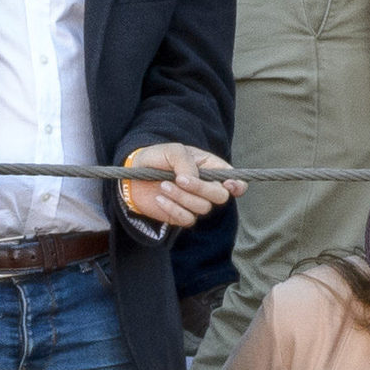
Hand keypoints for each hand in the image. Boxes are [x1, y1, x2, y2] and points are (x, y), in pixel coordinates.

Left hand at [122, 143, 244, 226]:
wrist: (133, 174)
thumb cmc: (156, 157)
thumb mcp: (172, 151)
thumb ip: (186, 162)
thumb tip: (193, 179)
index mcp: (211, 168)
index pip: (235, 180)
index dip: (237, 185)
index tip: (227, 184)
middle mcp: (206, 187)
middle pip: (220, 196)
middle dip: (200, 189)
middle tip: (179, 179)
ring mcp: (195, 202)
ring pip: (202, 208)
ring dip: (181, 197)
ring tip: (163, 185)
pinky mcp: (182, 215)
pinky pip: (187, 219)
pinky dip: (173, 209)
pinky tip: (159, 199)